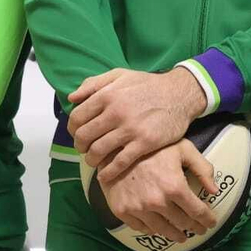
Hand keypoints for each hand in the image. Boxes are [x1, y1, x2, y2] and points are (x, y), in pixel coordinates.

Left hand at [67, 67, 207, 182]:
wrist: (180, 94)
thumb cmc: (148, 85)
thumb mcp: (120, 75)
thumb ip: (94, 83)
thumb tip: (71, 98)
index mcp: (107, 95)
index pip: (76, 118)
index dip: (73, 129)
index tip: (78, 134)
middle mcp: (116, 112)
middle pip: (84, 137)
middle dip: (80, 146)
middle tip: (85, 149)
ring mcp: (130, 129)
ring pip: (98, 151)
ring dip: (91, 159)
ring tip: (94, 160)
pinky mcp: (144, 143)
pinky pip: (119, 163)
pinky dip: (108, 172)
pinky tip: (105, 175)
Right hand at [100, 139, 220, 239]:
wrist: (115, 147)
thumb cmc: (153, 146)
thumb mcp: (183, 149)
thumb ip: (202, 168)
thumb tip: (215, 190)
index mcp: (175, 187)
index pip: (197, 211)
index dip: (207, 219)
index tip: (211, 223)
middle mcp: (157, 202)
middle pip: (181, 223)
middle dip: (193, 227)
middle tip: (198, 229)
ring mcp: (138, 209)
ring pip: (162, 230)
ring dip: (174, 235)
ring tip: (181, 236)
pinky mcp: (122, 211)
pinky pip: (141, 228)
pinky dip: (152, 230)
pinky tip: (158, 228)